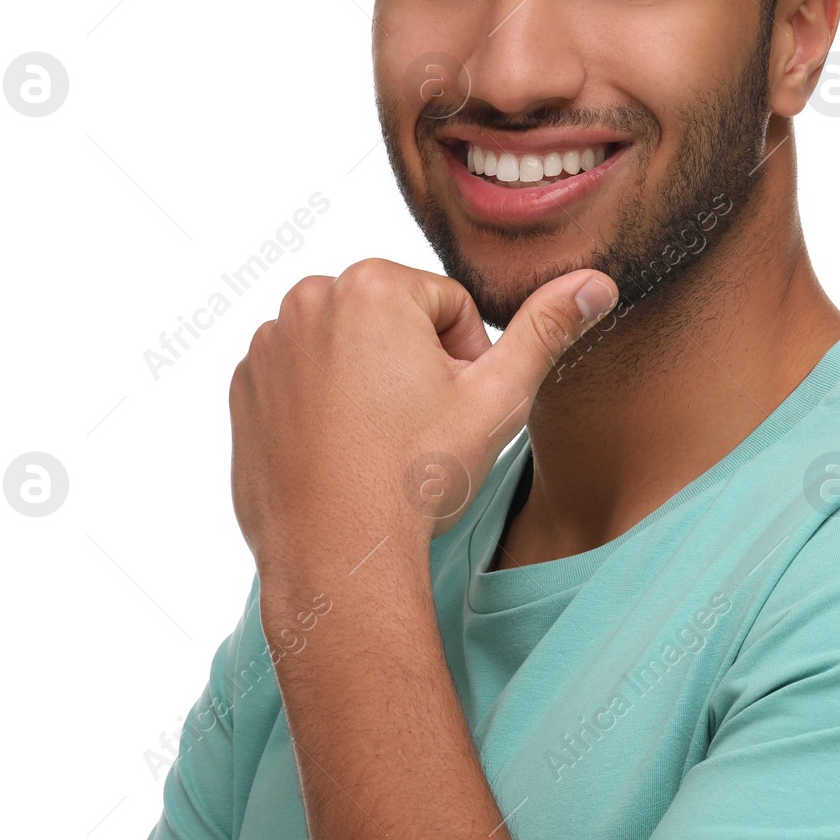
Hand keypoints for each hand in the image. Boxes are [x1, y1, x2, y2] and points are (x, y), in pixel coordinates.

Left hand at [228, 259, 616, 600]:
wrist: (338, 556)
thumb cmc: (418, 477)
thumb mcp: (499, 398)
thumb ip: (548, 330)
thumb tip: (597, 283)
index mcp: (372, 285)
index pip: (449, 307)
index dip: (466, 362)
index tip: (450, 410)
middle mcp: (308, 299)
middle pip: (394, 320)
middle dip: (415, 365)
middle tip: (416, 430)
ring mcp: (268, 345)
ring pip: (348, 348)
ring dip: (369, 382)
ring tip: (378, 444)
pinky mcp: (243, 388)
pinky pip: (302, 378)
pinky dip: (323, 405)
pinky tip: (340, 451)